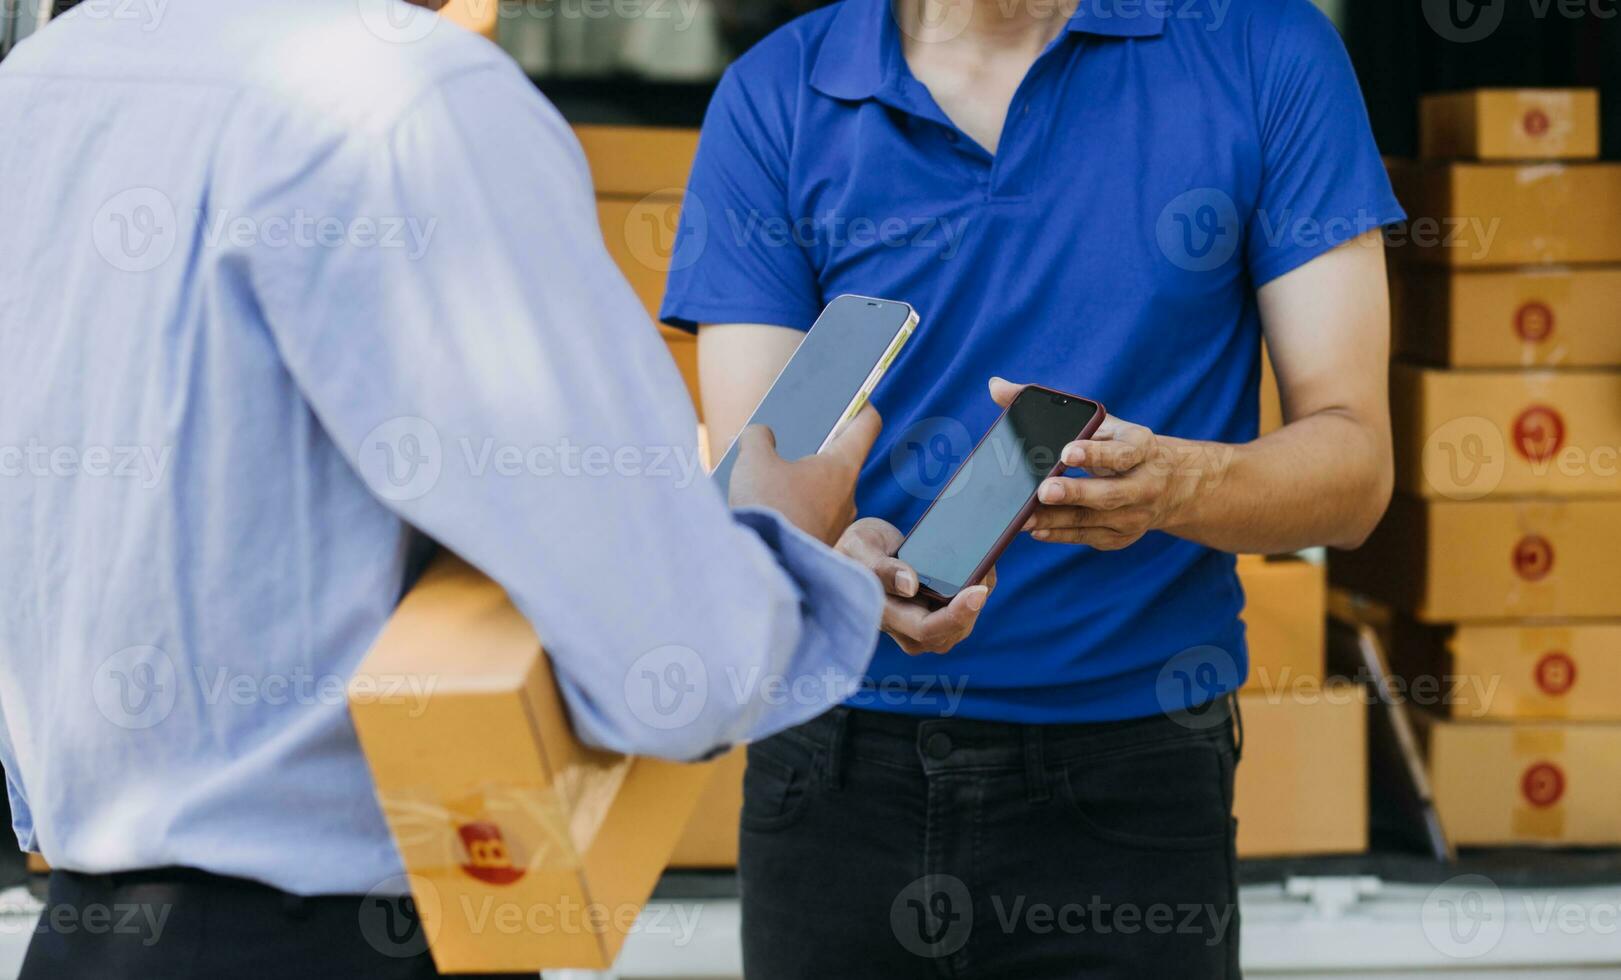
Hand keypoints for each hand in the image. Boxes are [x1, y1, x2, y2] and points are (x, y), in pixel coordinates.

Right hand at [728, 406, 880, 547]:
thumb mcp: (753, 460)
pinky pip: (811, 513)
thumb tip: (761, 435)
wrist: (768, 568)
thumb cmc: (769, 507)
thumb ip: (758, 437)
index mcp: (842, 466)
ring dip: (801, 477)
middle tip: (798, 431)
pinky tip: (766, 500)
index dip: (862, 406)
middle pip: (841, 458)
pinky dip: (793, 502)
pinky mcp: (820, 542)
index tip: (855, 397)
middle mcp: (848, 494)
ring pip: (823, 489)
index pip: (867, 425)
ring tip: (768, 468)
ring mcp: (836, 522)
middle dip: (819, 444)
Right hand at [835, 517, 994, 654]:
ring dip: (979, 595)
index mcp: (886, 617)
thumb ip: (883, 569)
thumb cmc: (856, 551)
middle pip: (952, 630)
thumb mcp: (861, 549)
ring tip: (986, 560)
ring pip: (963, 623)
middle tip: (987, 564)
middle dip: (975, 603)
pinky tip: (983, 565)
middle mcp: (907, 630)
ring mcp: (924, 626)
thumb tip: (910, 585)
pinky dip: (977, 589)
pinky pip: (965, 610)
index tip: (978, 591)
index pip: (927, 629)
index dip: (956, 615)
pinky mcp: (937, 615)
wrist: (861, 554)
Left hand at [989, 378, 1192, 550]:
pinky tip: (1036, 530)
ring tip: (1024, 517)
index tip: (1066, 452)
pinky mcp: (1120, 537)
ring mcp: (1134, 515)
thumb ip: (1051, 407)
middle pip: (1109, 493)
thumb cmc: (1120, 446)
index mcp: (1142, 448)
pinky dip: (1061, 535)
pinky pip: (1087, 536)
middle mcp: (1144, 485)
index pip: (1121, 453)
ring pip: (1092, 519)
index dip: (1095, 453)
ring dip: (1056, 520)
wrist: (1168, 484)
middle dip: (1075, 493)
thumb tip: (997, 386)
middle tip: (1043, 490)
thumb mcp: (1101, 422)